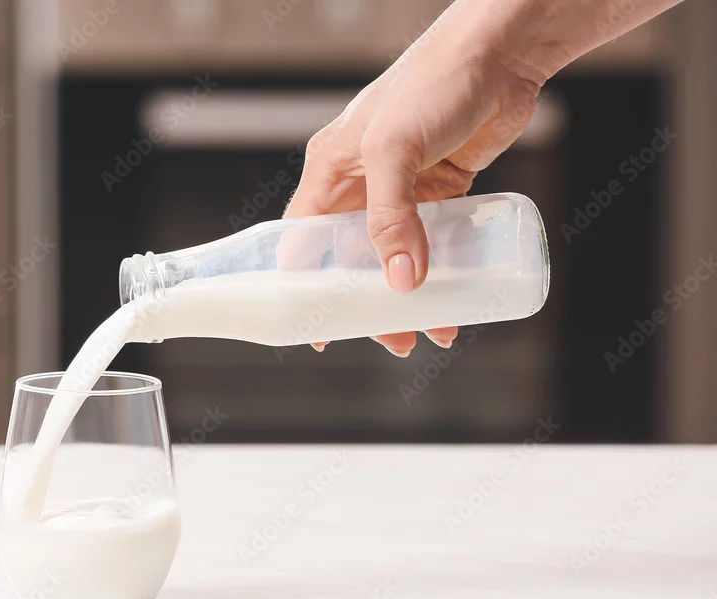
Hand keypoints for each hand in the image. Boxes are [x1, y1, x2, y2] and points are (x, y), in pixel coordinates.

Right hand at [284, 21, 540, 356]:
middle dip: (369, 301)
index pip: (304, 240)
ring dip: (411, 294)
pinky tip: (456, 295)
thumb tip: (402, 281)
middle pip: (354, 258)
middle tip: (391, 338)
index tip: (322, 329)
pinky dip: (442, 271)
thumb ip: (391, 216)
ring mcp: (404, 188)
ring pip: (396, 256)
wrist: (501, 53)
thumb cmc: (434, 81)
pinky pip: (435, 242)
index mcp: (331, 170)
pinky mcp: (443, 189)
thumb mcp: (395, 149)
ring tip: (430, 329)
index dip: (307, 287)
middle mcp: (362, 182)